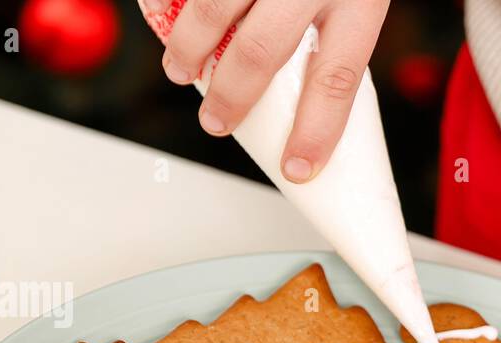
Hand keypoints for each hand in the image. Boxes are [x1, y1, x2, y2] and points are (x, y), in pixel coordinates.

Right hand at [147, 0, 389, 181]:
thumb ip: (336, 29)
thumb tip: (308, 99)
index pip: (338, 78)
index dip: (316, 131)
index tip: (299, 168)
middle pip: (262, 52)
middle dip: (231, 99)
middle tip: (215, 122)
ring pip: (214, 8)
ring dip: (190, 49)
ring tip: (180, 71)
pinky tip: (163, 14)